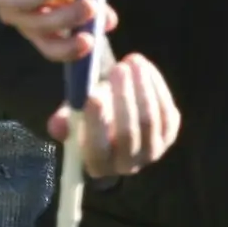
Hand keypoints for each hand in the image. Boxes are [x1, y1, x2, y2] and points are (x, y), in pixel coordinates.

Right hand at [47, 53, 181, 176]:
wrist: (116, 119)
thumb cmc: (89, 118)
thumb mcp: (72, 119)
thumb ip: (65, 121)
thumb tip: (58, 125)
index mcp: (98, 165)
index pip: (97, 149)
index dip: (96, 123)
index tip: (93, 95)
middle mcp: (126, 165)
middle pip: (128, 133)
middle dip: (124, 98)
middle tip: (118, 69)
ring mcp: (152, 151)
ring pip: (150, 120)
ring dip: (142, 87)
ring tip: (132, 61)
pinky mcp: (169, 135)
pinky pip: (167, 111)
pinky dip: (156, 86)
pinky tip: (145, 69)